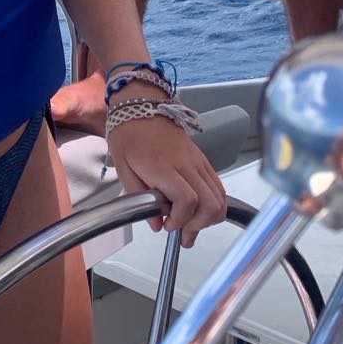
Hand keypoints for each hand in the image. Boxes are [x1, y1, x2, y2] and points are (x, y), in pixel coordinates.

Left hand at [107, 117, 226, 247]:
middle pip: (210, 203)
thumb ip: (138, 198)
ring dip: (209, 218)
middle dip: (199, 226)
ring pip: (219, 197)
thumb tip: (156, 224)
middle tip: (183, 235)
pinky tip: (200, 211)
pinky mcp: (204, 160)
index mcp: (163, 167)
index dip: (181, 220)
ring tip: (192, 226)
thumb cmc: (129, 136)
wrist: (142, 108)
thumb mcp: (123, 169)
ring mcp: (199, 162)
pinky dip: (215, 204)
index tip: (168, 226)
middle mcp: (187, 165)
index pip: (187, 200)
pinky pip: (218, 187)